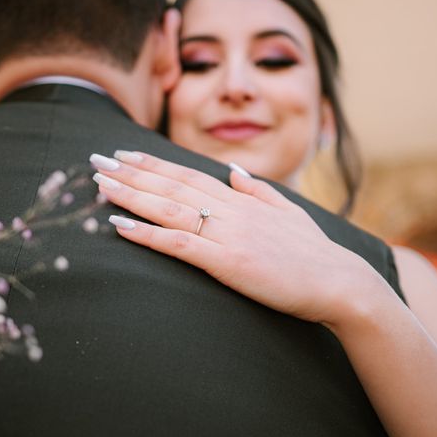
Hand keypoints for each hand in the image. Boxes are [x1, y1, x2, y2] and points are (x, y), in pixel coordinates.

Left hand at [89, 150, 379, 325]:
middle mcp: (230, 209)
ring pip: (169, 208)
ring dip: (131, 195)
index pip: (188, 174)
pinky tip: (119, 226)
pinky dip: (147, 234)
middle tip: (96, 160)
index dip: (154, 163)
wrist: (339, 282)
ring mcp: (228, 234)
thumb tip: (234, 170)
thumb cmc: (314, 252)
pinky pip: (180, 245)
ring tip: (99, 185)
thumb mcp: (288, 211)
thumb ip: (258, 189)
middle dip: (131, 172)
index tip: (126, 154)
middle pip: (172, 185)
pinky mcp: (228, 261)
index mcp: (241, 199)